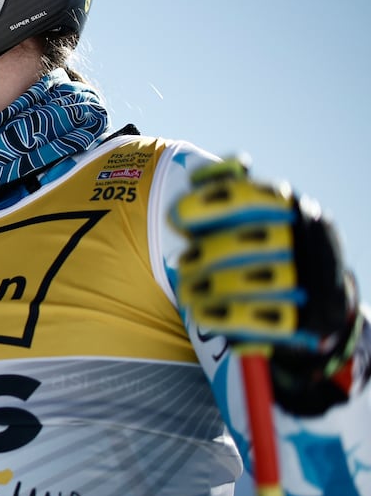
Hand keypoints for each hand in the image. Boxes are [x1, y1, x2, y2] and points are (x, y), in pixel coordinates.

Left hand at [171, 157, 360, 412]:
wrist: (318, 296)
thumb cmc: (269, 247)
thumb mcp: (255, 216)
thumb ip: (226, 194)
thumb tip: (197, 175)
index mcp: (292, 208)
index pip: (252, 195)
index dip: (212, 201)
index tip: (178, 213)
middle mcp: (310, 239)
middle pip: (256, 240)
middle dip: (212, 252)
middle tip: (184, 262)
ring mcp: (315, 279)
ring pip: (264, 280)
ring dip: (217, 287)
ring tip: (187, 293)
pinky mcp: (313, 317)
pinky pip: (272, 320)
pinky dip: (232, 317)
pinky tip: (203, 315)